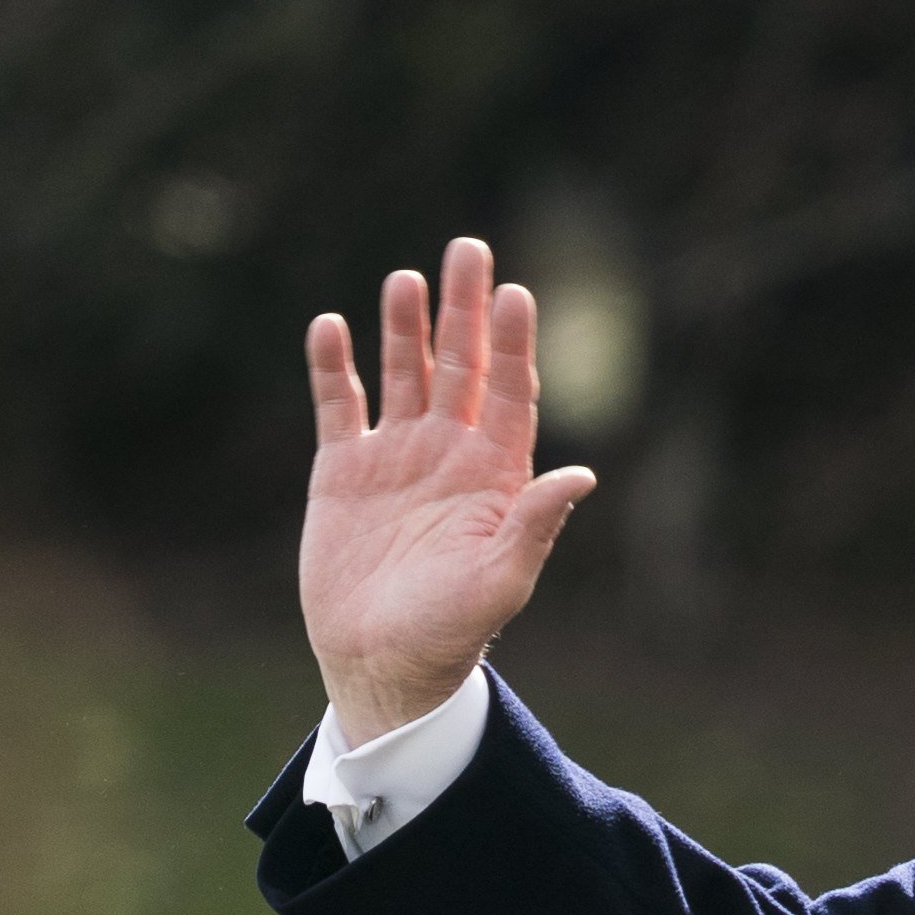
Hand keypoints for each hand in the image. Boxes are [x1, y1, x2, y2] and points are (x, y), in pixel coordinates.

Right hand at [299, 236, 597, 747]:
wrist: (382, 666)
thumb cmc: (450, 633)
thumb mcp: (499, 582)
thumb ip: (535, 527)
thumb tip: (583, 476)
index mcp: (494, 475)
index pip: (510, 392)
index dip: (513, 344)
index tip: (515, 294)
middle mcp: (449, 454)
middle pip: (460, 365)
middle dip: (463, 310)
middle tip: (468, 249)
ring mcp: (396, 459)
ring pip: (403, 375)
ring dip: (405, 327)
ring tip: (406, 279)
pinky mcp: (344, 473)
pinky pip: (340, 407)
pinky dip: (334, 368)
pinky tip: (331, 327)